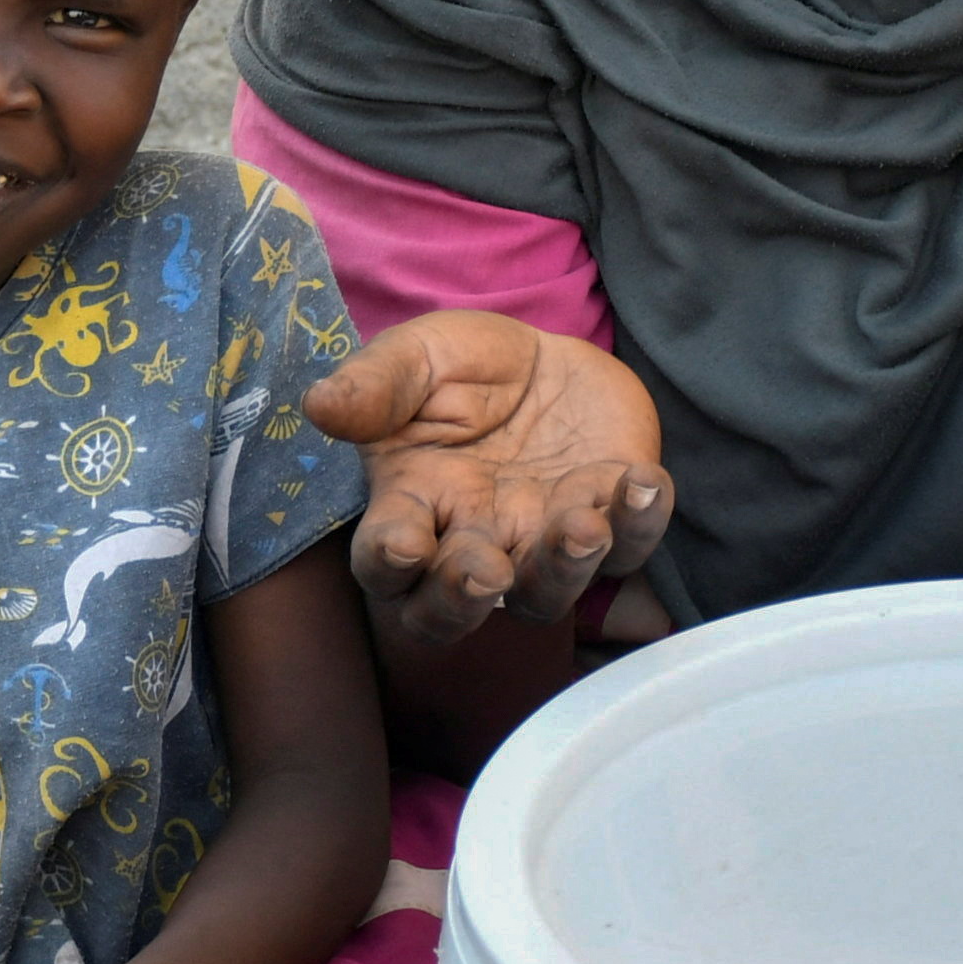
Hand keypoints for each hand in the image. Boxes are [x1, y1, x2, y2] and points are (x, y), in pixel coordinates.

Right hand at [302, 310, 675, 647]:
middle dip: (466, 597)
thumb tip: (319, 405)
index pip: (385, 560)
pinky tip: (643, 480)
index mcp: (411, 506)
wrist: (549, 355)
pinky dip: (640, 521)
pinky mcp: (611, 521)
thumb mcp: (416, 356)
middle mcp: (473, 541)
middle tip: (485, 570)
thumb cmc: (467, 367)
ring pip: (546, 593)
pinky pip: (631, 545)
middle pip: (455, 608)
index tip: (404, 544)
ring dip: (562, 570)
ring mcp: (543, 540)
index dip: (390, 563)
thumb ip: (375, 384)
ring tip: (580, 526)